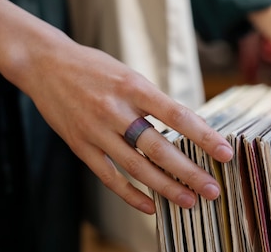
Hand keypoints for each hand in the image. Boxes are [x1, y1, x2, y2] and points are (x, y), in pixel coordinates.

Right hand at [0, 0, 232, 214]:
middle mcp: (116, 110)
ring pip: (137, 167)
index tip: (225, 153)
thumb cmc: (96, 67)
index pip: (178, 116)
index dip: (204, 136)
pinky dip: (130, 194)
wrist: (46, 64)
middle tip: (212, 189)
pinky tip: (150, 206)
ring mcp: (96, 131)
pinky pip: (109, 176)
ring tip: (189, 201)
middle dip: (189, 172)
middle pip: (160, 148)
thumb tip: (187, 126)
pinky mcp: (81, 146)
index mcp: (135, 87)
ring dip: (165, 188)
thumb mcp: (131, 74)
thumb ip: (155, 100)